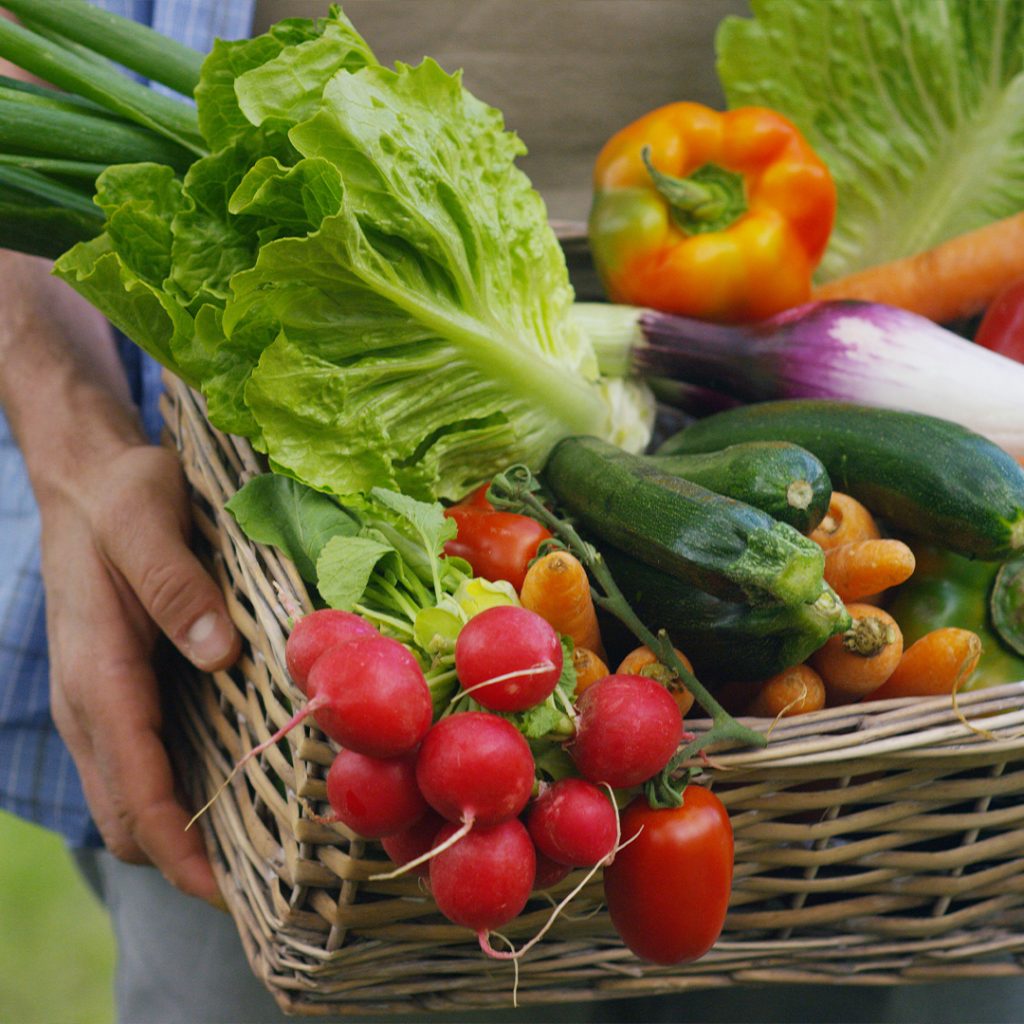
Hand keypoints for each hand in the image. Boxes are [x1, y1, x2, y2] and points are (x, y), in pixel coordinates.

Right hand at [38, 433, 239, 900]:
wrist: (87, 480)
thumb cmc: (120, 495)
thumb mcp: (146, 519)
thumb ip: (175, 585)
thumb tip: (217, 654)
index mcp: (98, 674)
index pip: (135, 790)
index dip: (180, 852)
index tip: (231, 893)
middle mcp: (89, 703)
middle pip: (128, 816)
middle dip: (184, 861)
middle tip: (265, 878)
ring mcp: (98, 702)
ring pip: (130, 798)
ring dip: (182, 835)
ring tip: (259, 847)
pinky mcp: (116, 691)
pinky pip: (140, 765)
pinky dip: (176, 796)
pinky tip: (232, 787)